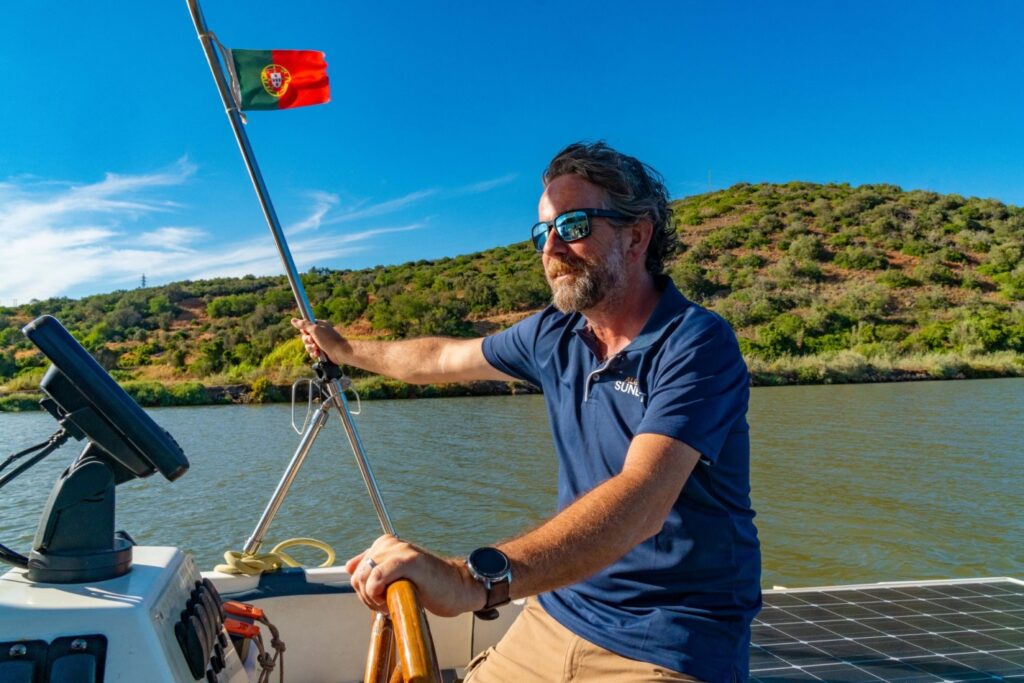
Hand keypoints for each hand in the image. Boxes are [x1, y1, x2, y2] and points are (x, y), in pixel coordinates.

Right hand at [291, 318, 344, 363]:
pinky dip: (314, 354)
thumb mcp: (315, 330)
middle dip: (307, 341)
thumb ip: (304, 325)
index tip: (307, 333)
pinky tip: (318, 354)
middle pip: (305, 337)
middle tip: (313, 341)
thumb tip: (293, 320)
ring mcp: (321, 342)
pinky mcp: (322, 351)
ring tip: (317, 349)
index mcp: (319, 325)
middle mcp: (320, 333)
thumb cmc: (329, 340)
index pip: (306, 326)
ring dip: (311, 348)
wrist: (340, 352)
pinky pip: (312, 352)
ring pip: (308, 345)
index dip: (305, 331)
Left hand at [345, 535, 484, 617]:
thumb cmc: (429, 584)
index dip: (364, 591)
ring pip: (365, 577)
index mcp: (385, 544)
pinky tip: (393, 599)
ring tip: (393, 602)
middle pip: (358, 576)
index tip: (380, 599)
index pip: (356, 570)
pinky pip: (377, 576)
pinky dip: (379, 592)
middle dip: (367, 597)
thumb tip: (348, 566)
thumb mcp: (395, 575)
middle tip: (387, 604)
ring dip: (374, 599)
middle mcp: (390, 543)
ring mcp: (400, 550)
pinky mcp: (409, 560)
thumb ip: (373, 568)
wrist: (457, 588)